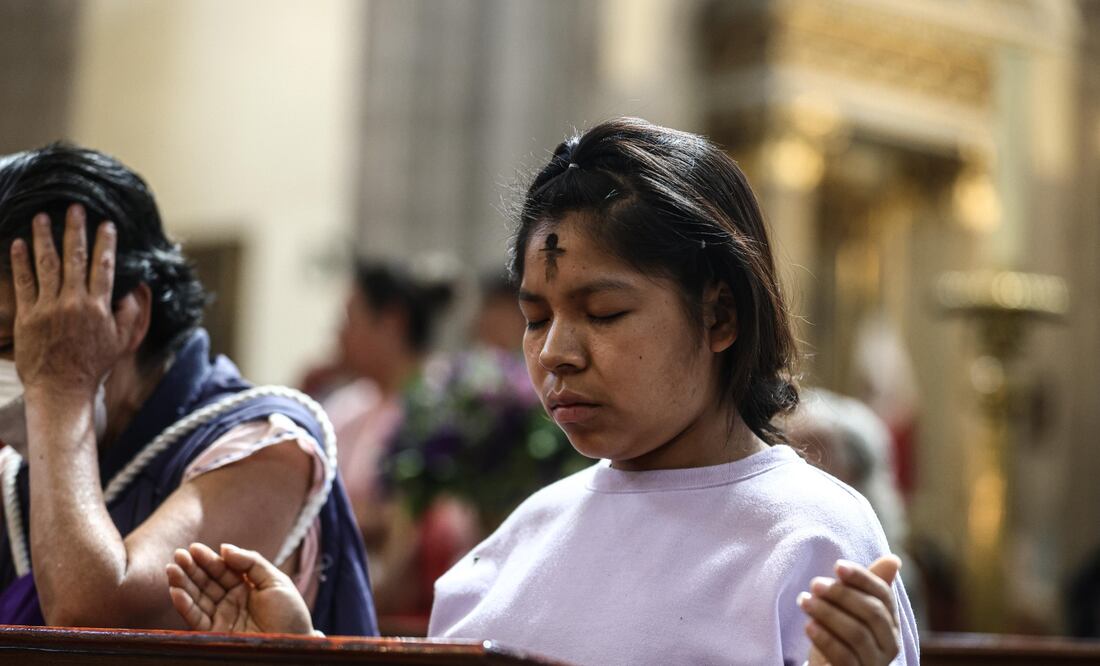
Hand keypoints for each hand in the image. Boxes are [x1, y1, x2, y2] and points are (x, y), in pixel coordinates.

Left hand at [11, 205, 126, 395]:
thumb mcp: (122, 341)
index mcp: (98, 307)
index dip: (105, 243)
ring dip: (44, 238)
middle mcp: (74, 302)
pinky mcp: (28, 316)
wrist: (62, 388)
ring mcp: (48, 308)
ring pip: (47, 264)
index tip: (106, 224)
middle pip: (75, 258)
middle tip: (75, 208)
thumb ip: (128, 314)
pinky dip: (20, 262)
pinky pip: (23, 283)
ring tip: (42, 217)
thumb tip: (133, 290)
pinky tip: (18, 244)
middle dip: (76, 230)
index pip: (103, 266)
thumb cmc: (93, 366)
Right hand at [167, 543, 314, 634]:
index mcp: (246, 587)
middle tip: (178, 555)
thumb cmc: (290, 614)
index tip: (194, 548)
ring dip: (183, 584)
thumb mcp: (276, 581)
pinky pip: (196, 618)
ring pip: (198, 598)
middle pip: (207, 582)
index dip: (208, 559)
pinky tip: (176, 591)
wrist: (293, 647)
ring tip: (171, 570)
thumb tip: (224, 548)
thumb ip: (251, 562)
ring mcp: (222, 617)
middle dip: (192, 569)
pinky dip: (185, 605)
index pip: (223, 570)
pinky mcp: (215, 635)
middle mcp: (231, 601)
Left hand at [800, 555, 901, 665]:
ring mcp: (874, 663)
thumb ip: (866, 585)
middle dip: (842, 595)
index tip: (837, 566)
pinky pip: (844, 657)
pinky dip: (825, 639)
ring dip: (828, 613)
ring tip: (805, 601)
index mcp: (891, 623)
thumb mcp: (849, 608)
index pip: (884, 595)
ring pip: (858, 634)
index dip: (862, 578)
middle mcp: (889, 644)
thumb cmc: (838, 633)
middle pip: (873, 614)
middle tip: (815, 584)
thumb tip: (893, 559)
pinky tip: (808, 625)